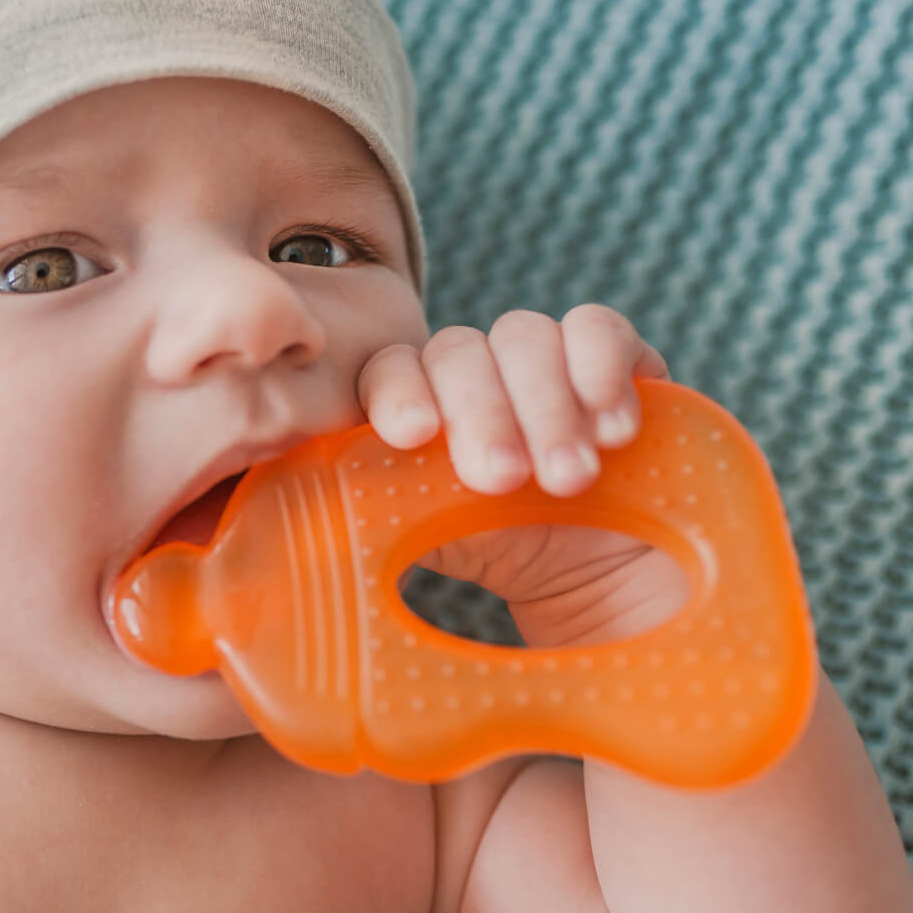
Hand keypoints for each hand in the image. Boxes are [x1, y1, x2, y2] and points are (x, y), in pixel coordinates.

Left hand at [356, 305, 688, 647]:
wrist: (603, 583)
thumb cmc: (501, 561)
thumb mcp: (427, 548)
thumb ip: (366, 530)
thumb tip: (296, 557)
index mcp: (417, 408)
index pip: (388, 371)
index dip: (396, 392)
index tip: (412, 435)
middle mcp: (474, 375)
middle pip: (455, 352)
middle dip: (478, 413)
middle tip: (501, 480)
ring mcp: (544, 361)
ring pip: (523, 337)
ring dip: (543, 407)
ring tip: (568, 480)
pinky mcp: (617, 359)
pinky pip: (599, 328)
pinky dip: (601, 368)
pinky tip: (614, 431)